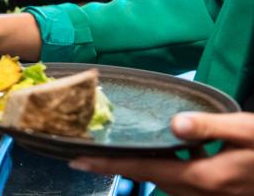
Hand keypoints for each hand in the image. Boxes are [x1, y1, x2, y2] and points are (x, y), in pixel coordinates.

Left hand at [70, 112, 253, 195]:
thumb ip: (210, 127)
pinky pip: (183, 184)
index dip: (108, 165)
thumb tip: (174, 123)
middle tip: (89, 152)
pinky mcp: (220, 192)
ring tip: (117, 151)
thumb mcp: (249, 130)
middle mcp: (202, 192)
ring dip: (143, 169)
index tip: (77, 160)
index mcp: (203, 177)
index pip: (143, 169)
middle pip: (150, 179)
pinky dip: (167, 170)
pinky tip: (170, 151)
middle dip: (120, 167)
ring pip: (166, 184)